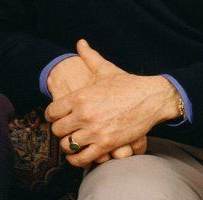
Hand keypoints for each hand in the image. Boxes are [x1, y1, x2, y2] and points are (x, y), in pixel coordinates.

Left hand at [46, 43, 142, 162]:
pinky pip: (82, 159)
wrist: (151, 98)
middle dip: (60, 130)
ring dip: (68, 145)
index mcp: (80, 96)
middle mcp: (84, 114)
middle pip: (57, 130)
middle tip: (66, 130)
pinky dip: (77, 160)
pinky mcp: (106, 145)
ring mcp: (95, 131)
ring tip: (73, 142)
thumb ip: (90, 57)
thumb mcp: (106, 69)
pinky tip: (78, 155)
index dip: (52, 116)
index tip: (56, 117)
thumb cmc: (128, 84)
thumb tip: (80, 43)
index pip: (51, 112)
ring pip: (67, 145)